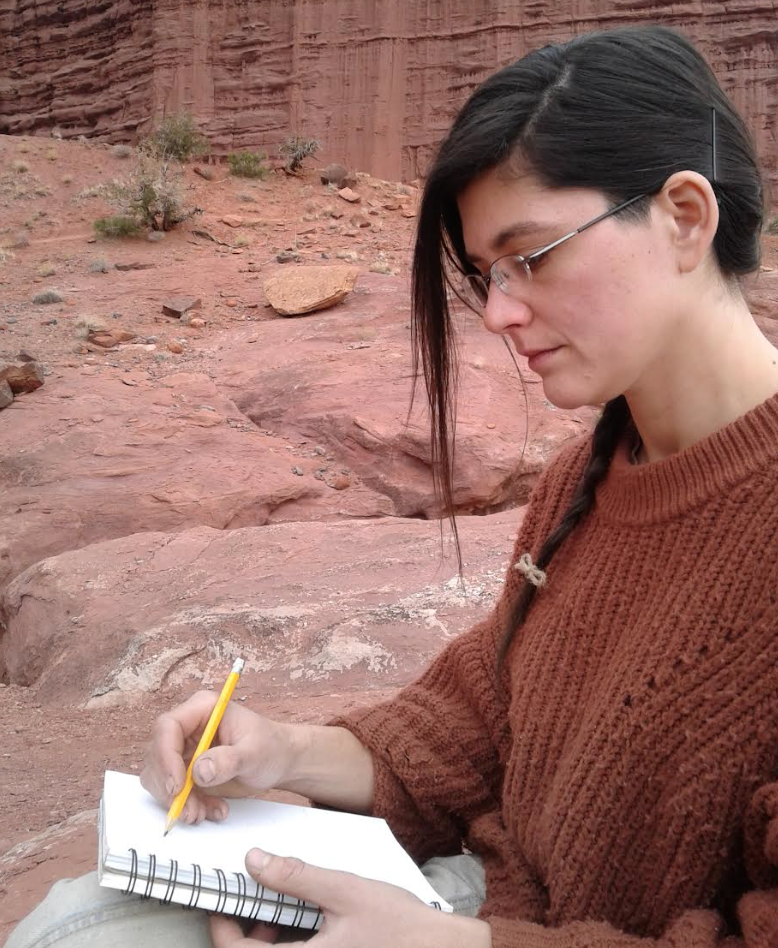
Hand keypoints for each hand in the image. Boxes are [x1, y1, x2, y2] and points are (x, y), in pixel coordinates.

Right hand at [140, 691, 300, 824]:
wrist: (281, 761)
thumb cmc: (271, 747)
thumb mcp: (255, 752)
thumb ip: (229, 760)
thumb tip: (199, 771)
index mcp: (203, 709)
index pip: (167, 727)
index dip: (166, 757)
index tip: (177, 786)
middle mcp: (188, 727)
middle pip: (157, 755)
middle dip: (169, 787)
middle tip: (190, 810)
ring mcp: (185, 750)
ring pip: (160, 777)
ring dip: (177, 801)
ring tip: (203, 813)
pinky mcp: (187, 771)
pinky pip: (173, 792)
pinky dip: (188, 805)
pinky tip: (212, 810)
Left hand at [209, 848, 491, 947]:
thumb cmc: (400, 925)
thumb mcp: (345, 890)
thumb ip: (297, 877)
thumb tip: (254, 860)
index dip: (221, 928)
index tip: (223, 902)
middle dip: (245, 934)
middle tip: (256, 903)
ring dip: (266, 942)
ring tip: (281, 911)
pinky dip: (289, 946)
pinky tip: (305, 924)